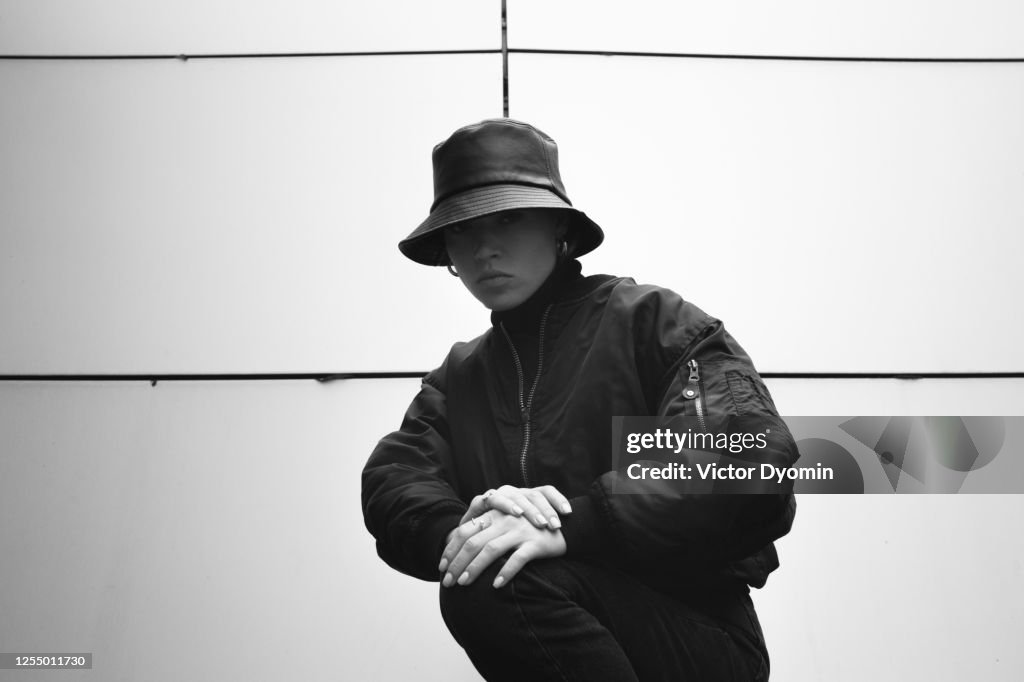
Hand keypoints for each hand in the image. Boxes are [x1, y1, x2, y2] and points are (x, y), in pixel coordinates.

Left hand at [440, 509, 566, 588]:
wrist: (566, 525)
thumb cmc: (532, 527)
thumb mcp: (508, 522)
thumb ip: (489, 530)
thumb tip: (464, 550)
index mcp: (496, 514)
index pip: (465, 531)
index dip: (451, 549)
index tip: (441, 567)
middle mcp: (505, 520)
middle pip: (473, 542)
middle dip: (457, 563)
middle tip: (448, 582)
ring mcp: (520, 531)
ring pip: (490, 550)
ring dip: (475, 568)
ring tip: (463, 583)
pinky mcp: (535, 543)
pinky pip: (517, 559)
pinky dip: (505, 572)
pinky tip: (495, 585)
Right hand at [459, 484, 571, 530]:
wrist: (472, 535)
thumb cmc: (503, 534)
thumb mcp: (525, 532)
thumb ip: (541, 530)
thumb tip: (565, 538)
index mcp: (527, 496)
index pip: (547, 492)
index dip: (558, 499)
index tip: (569, 512)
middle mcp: (514, 492)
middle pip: (535, 495)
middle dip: (547, 510)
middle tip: (556, 525)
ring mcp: (498, 495)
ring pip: (518, 496)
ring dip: (530, 509)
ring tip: (540, 523)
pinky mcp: (480, 502)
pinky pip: (494, 499)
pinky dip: (506, 505)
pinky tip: (516, 513)